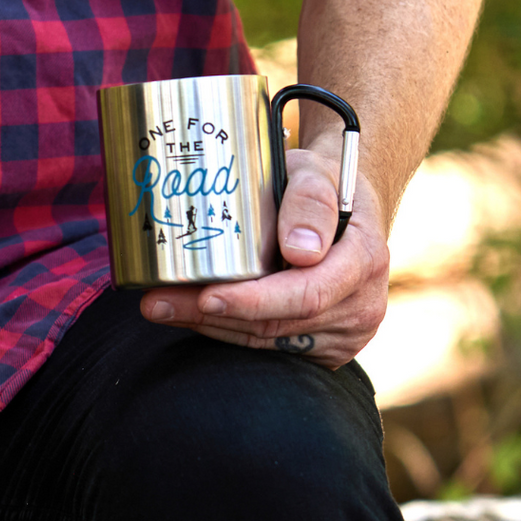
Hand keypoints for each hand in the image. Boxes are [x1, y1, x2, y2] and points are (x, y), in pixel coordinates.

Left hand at [137, 144, 387, 366]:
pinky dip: (230, 331)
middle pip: (278, 325)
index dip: (255, 301)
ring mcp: (346, 335)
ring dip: (212, 327)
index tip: (208, 296)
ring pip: (268, 343)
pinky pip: (271, 349)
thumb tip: (300, 250)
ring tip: (161, 307)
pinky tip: (192, 315)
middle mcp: (361, 307)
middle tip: (156, 303)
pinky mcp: (327, 350)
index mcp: (364, 262)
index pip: (308, 294)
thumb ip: (310, 200)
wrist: (350, 211)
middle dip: (214, 317)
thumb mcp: (318, 171)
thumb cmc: (326, 184)